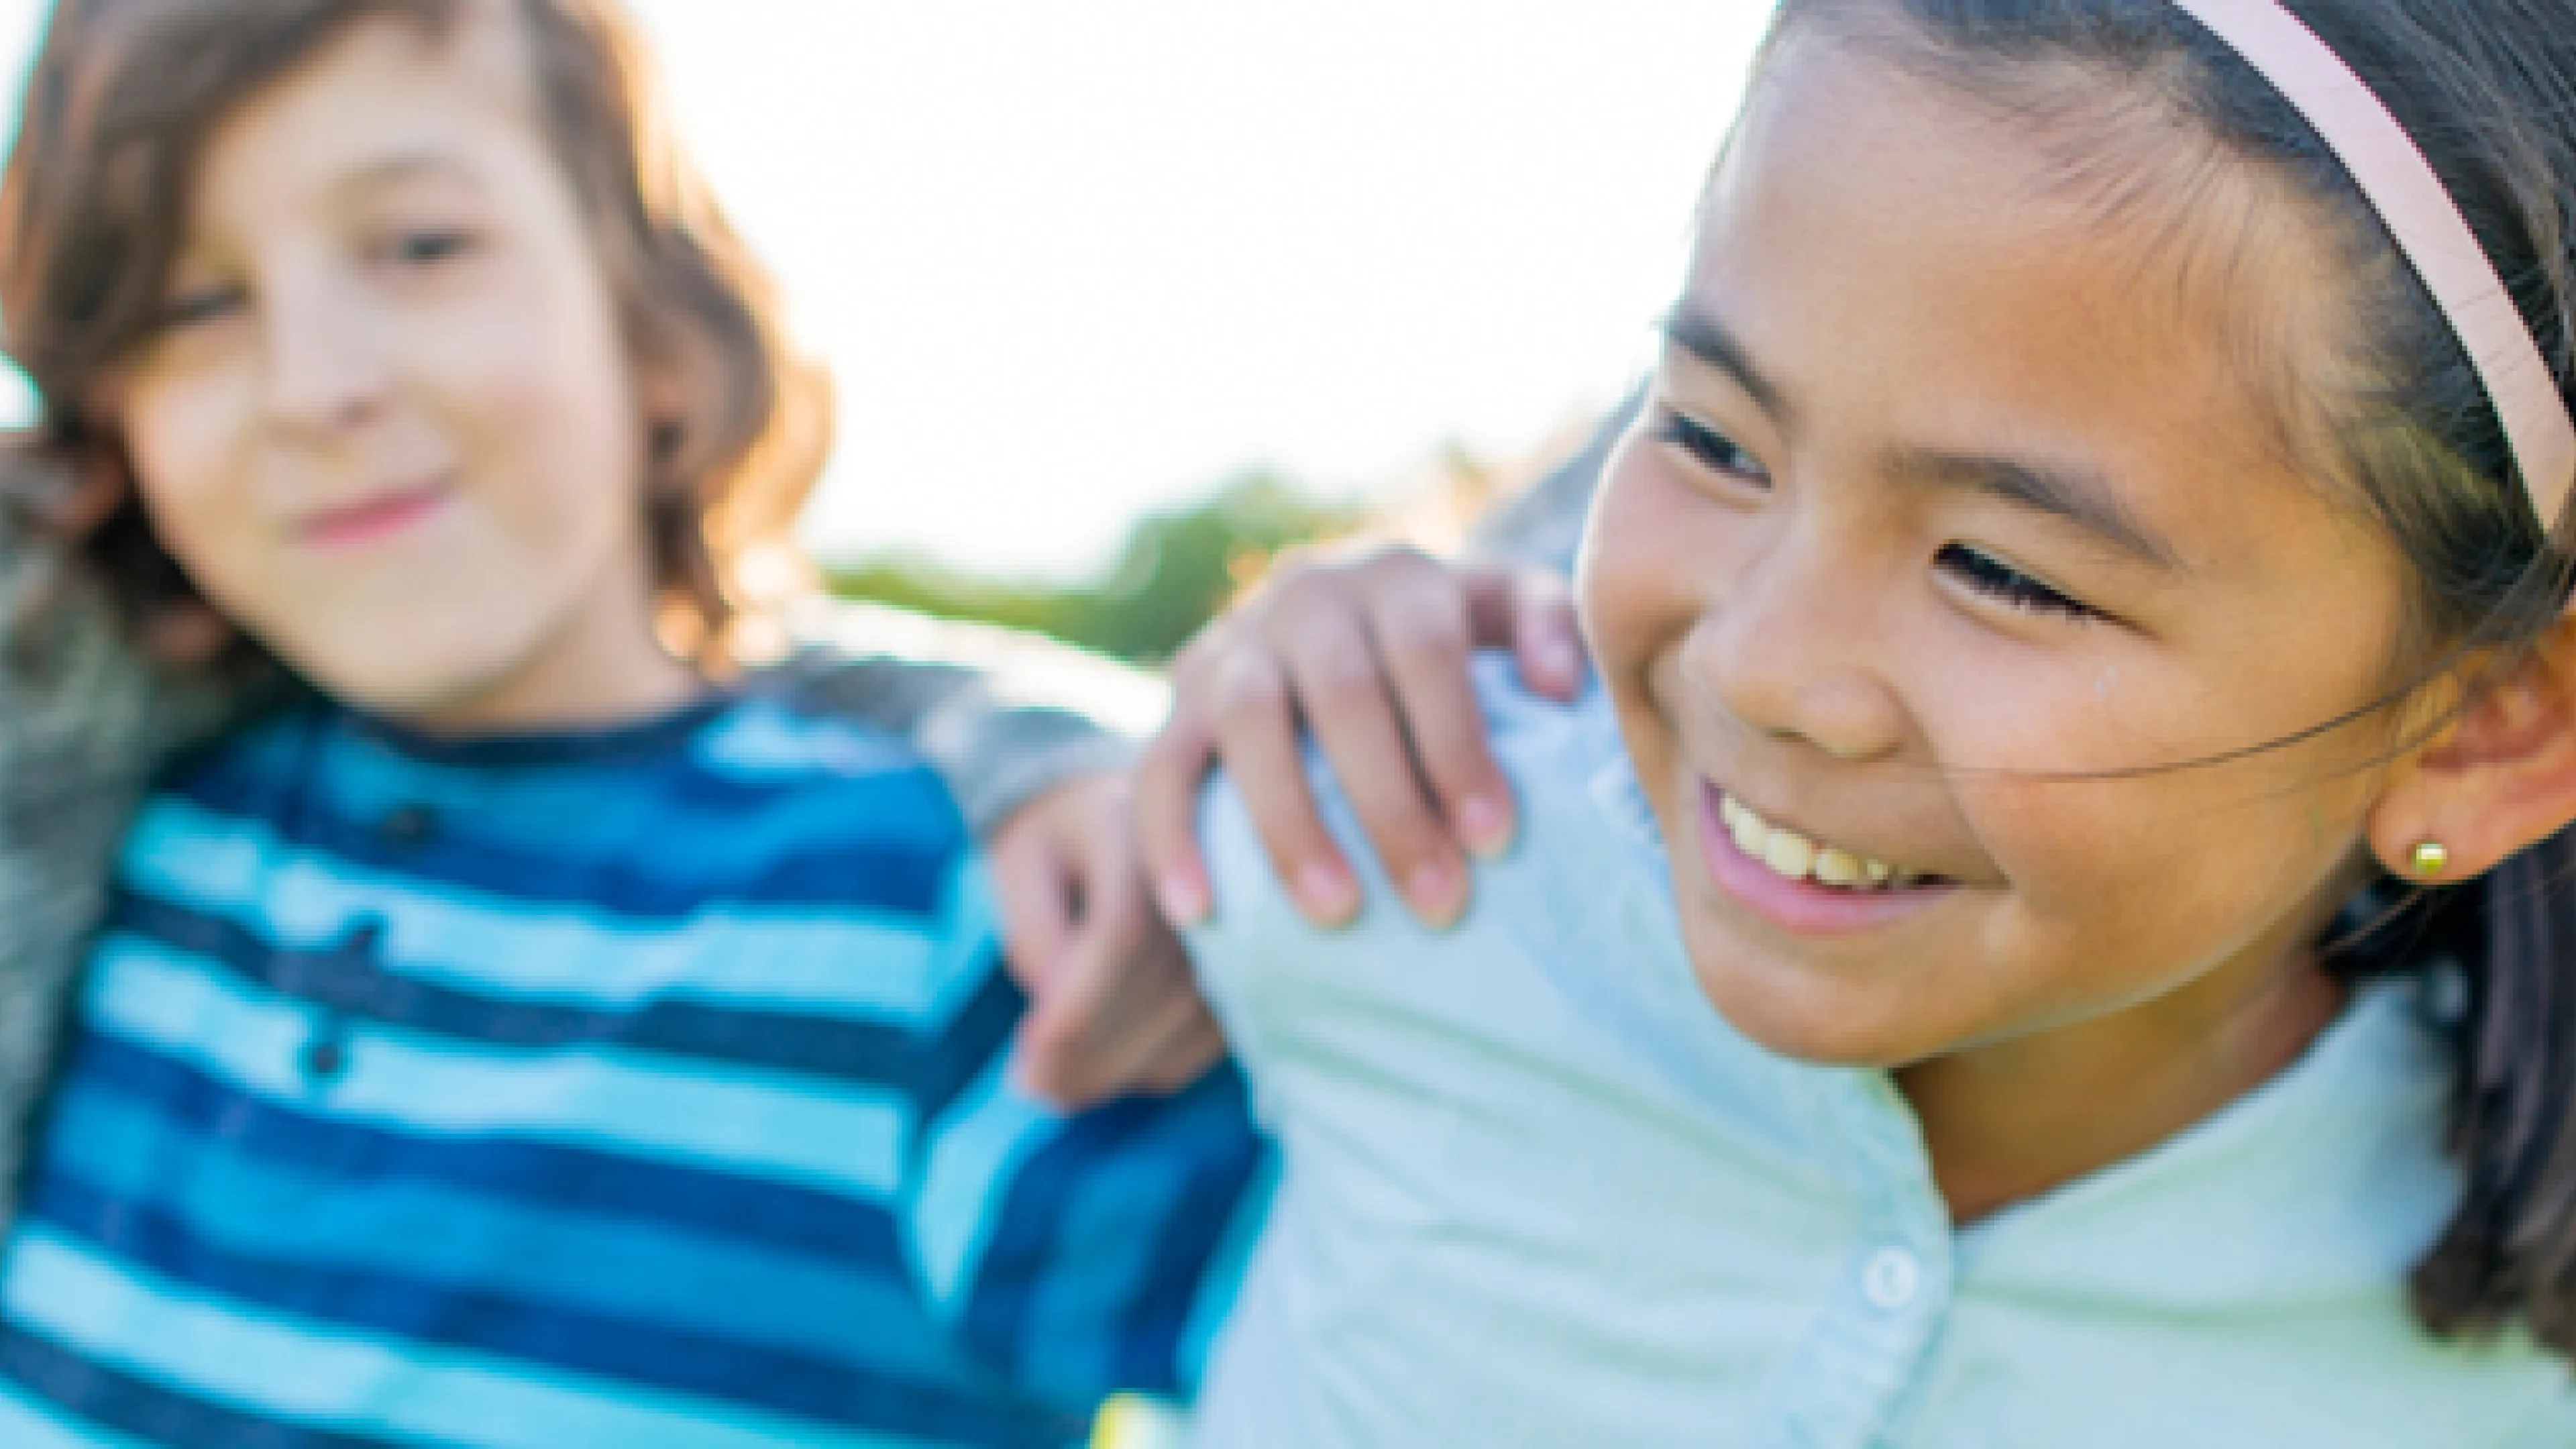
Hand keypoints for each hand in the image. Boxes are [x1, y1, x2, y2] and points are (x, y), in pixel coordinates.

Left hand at [988, 770, 1227, 1107]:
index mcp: (1147, 821)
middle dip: (1089, 1050)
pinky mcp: (1254, 967)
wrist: (1137, 810)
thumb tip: (1054, 1002)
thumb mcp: (1023, 857)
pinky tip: (1100, 1068)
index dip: (1078, 1003)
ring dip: (1116, 1069)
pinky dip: (1152, 1067)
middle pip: (1160, 988)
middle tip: (1029, 1086)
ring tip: (1052, 1086)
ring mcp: (1244, 919)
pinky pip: (1205, 1040)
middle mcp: (1212, 867)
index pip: (1125, 932)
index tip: (1028, 1051)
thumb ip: (1032, 922)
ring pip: (1186, 1022)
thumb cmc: (1062, 840)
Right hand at [1135, 545, 1585, 931]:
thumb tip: (1562, 690)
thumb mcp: (1504, 609)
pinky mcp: (1181, 694)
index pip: (1427, 653)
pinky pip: (1162, 764)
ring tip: (1337, 913)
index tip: (1495, 842)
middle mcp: (1310, 594)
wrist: (1333, 612)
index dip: (1457, 745)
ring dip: (1289, 823)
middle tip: (1438, 904)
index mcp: (1399, 577)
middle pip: (1343, 695)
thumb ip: (1545, 629)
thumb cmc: (1446, 637)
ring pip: (1249, 723)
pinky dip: (1171, 837)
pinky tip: (1196, 911)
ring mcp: (1236, 642)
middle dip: (1391, 806)